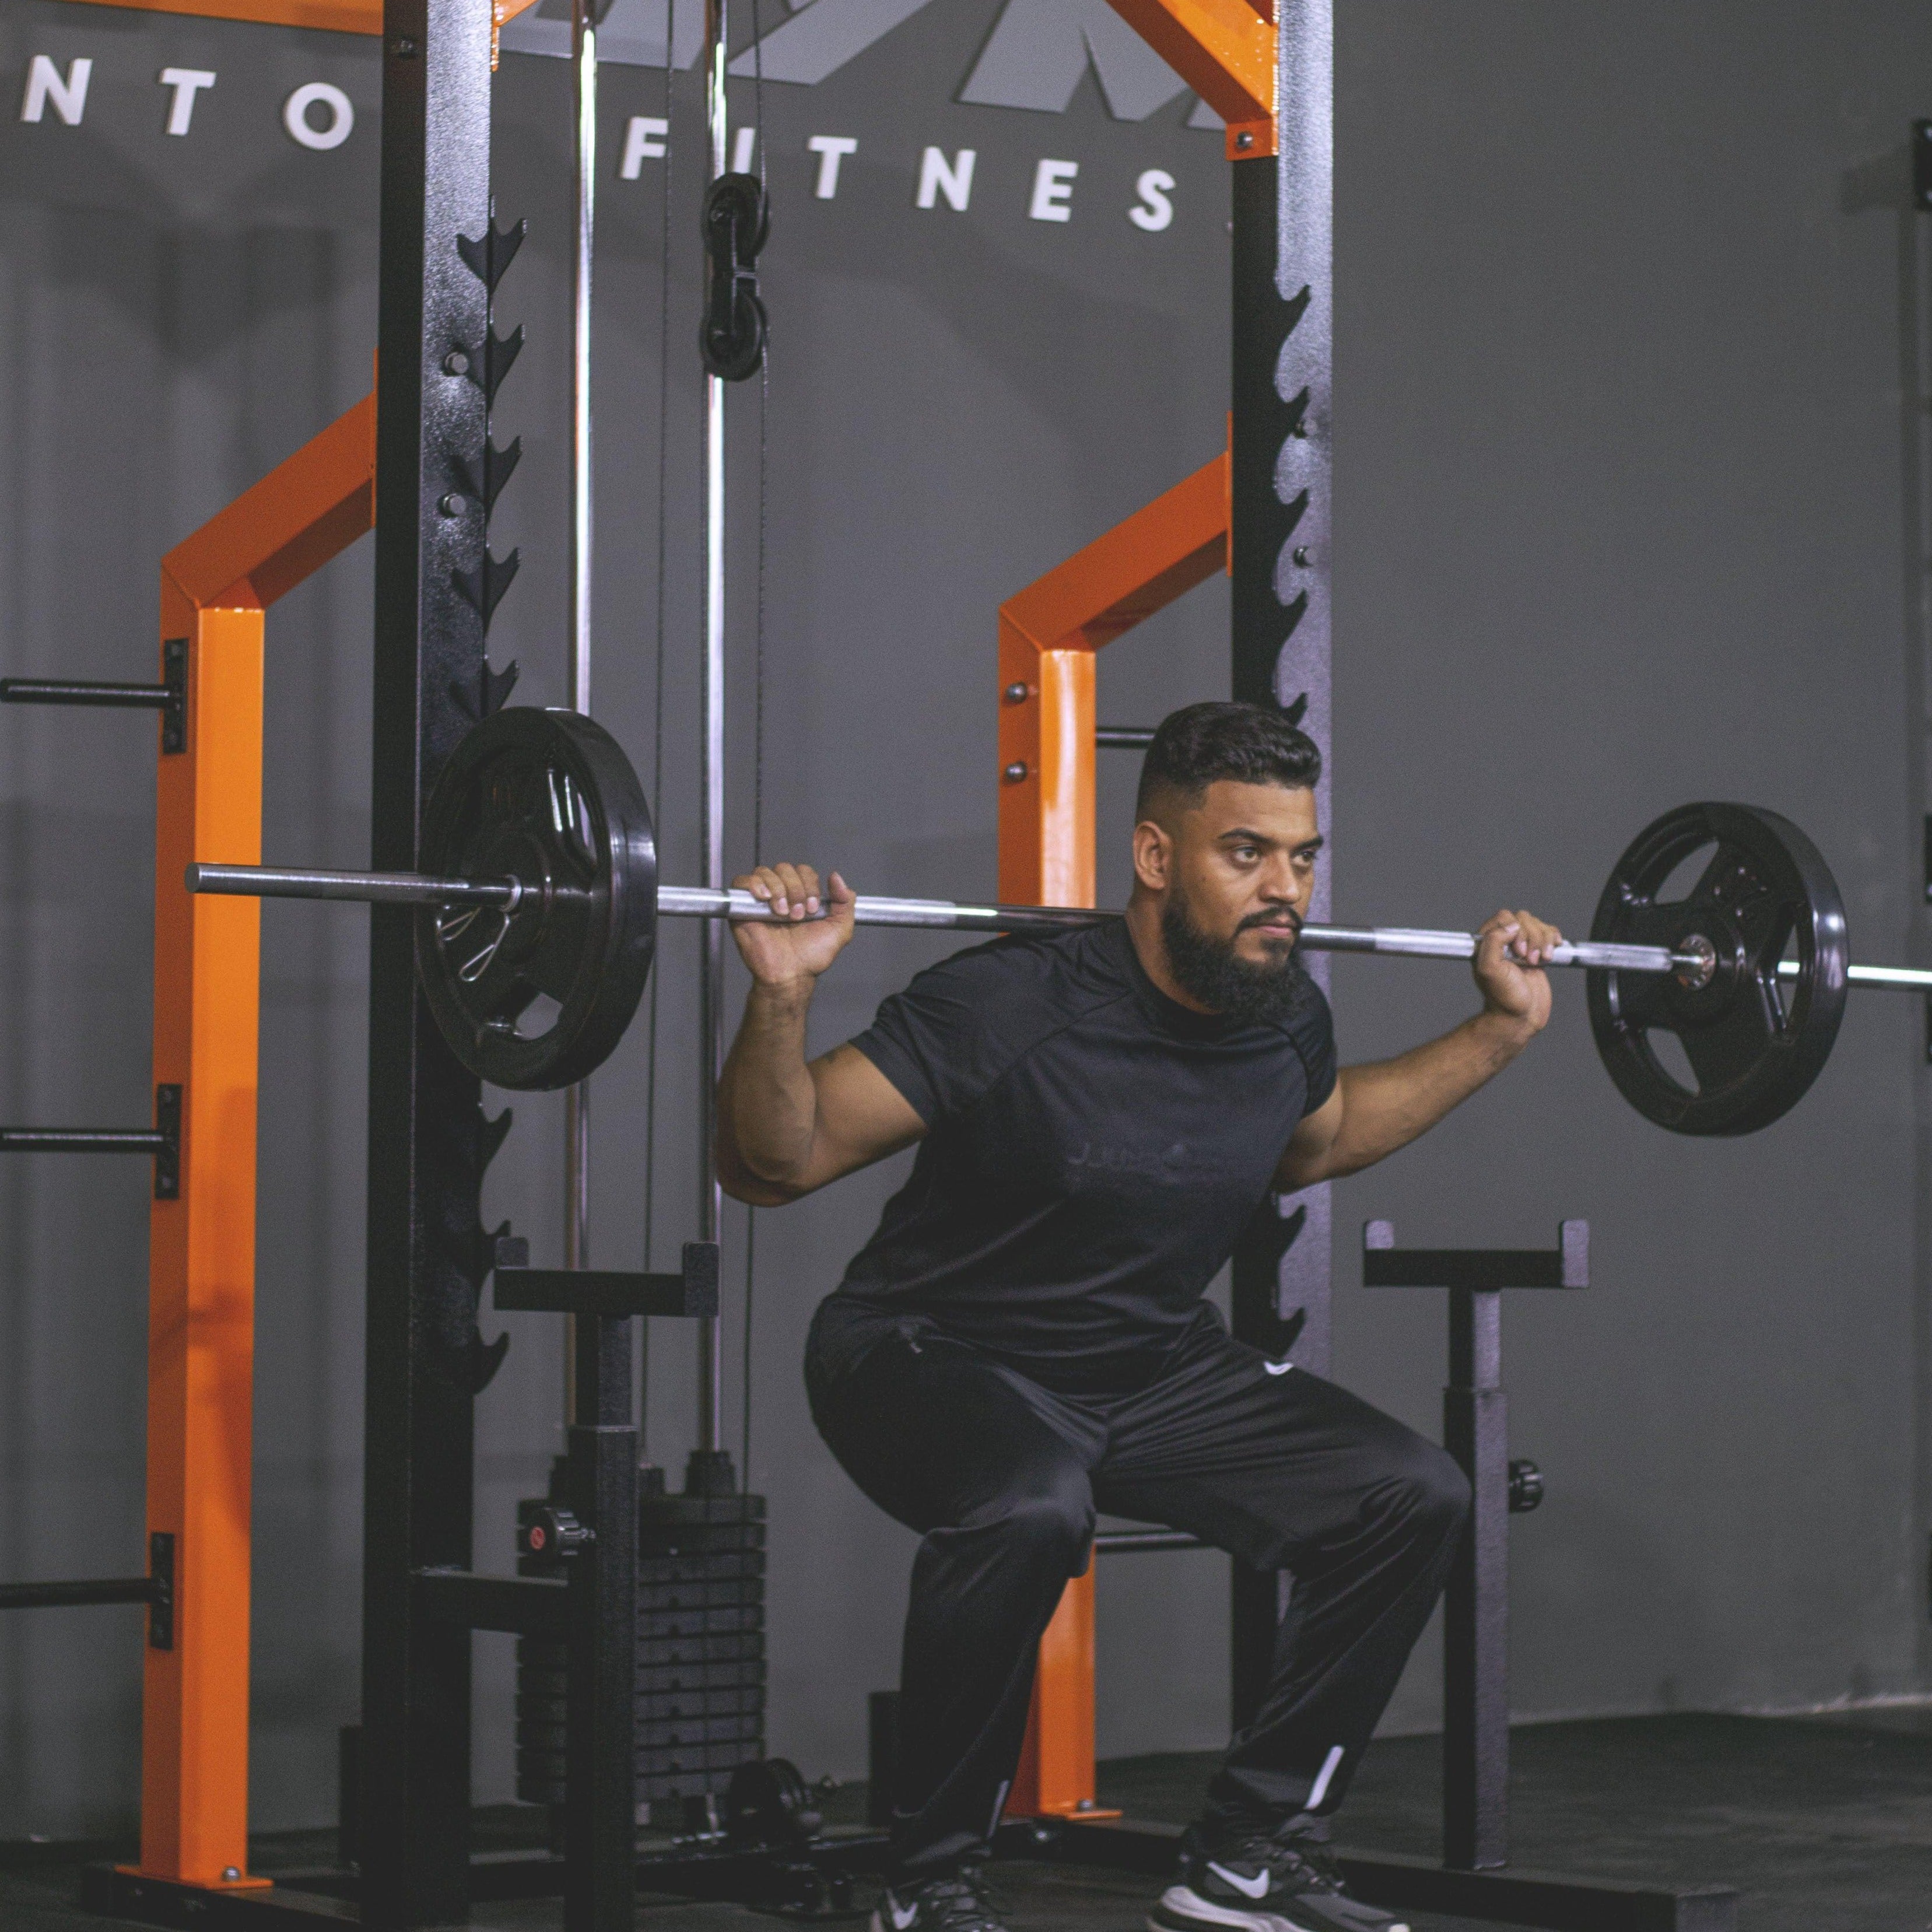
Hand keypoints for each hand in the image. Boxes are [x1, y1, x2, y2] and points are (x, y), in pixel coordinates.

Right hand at [729, 863, 855, 989]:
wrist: (790, 974)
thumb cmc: (810, 957)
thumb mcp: (839, 929)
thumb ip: (845, 902)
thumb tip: (837, 877)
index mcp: (801, 896)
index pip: (804, 871)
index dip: (810, 884)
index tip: (812, 908)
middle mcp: (781, 895)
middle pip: (785, 868)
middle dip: (795, 889)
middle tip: (798, 914)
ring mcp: (761, 900)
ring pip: (765, 872)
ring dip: (778, 889)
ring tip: (783, 913)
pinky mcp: (743, 907)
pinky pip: (741, 881)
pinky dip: (755, 885)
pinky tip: (766, 899)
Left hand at [1472, 907, 1562, 1033]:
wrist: (1522, 1016)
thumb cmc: (1504, 997)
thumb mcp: (1489, 969)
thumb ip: (1493, 941)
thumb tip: (1511, 925)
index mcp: (1487, 942)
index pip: (1504, 917)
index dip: (1515, 931)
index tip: (1518, 953)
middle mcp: (1504, 941)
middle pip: (1524, 919)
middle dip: (1532, 938)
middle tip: (1529, 960)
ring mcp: (1522, 945)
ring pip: (1538, 924)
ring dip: (1543, 941)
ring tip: (1539, 961)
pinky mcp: (1537, 951)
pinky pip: (1549, 932)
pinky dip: (1553, 940)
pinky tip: (1549, 954)